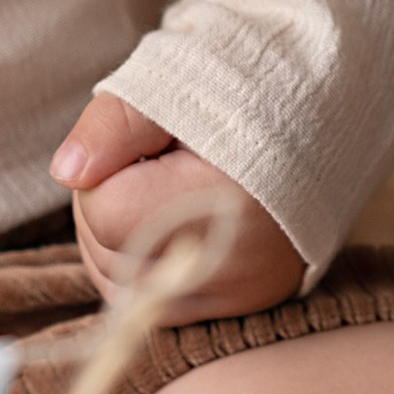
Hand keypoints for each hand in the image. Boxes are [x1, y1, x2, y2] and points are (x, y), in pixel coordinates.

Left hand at [49, 96, 304, 318]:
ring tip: (163, 189)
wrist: (326, 109)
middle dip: (109, 205)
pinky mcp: (242, 307)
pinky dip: (143, 267)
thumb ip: (110, 128)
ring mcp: (242, 295)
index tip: (146, 141)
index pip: (105, 210)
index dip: (106, 169)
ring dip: (119, 240)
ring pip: (123, 289)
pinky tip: (169, 224)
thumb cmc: (244, 89)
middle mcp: (237, 266)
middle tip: (154, 161)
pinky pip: (154, 306)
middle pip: (108, 254)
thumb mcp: (172, 86)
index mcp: (225, 203)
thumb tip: (67, 173)